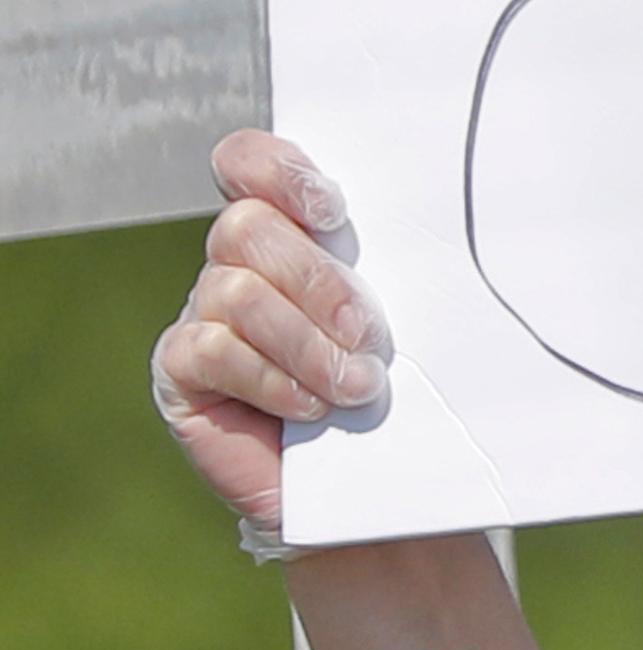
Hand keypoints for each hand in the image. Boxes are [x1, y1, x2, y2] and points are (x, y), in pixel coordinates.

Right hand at [148, 132, 390, 538]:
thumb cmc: (392, 394)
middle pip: (245, 227)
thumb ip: (400, 276)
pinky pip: (211, 349)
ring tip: (357, 387)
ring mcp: (202, 313)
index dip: (278, 171)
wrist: (364, 486)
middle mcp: (237, 264)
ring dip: (306, 343)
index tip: (333, 211)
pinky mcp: (182, 369)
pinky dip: (272, 379)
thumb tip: (454, 244)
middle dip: (316, 281)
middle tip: (369, 333)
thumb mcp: (404, 327)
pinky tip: (311, 408)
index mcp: (290, 234)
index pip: (249, 163)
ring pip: (235, 292)